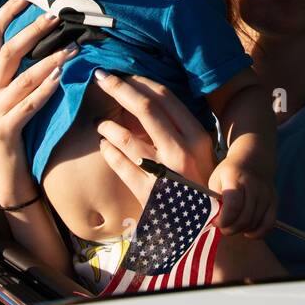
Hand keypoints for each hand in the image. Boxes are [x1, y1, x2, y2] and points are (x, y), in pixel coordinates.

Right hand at [0, 0, 77, 190]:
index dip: (5, 13)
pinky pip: (26, 107)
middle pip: (6, 52)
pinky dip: (43, 92)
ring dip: (48, 62)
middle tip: (55, 16)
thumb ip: (25, 69)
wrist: (7, 171)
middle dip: (31, 31)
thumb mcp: (16, 94)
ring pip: (21, 79)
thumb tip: (49, 38)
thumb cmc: (20, 127)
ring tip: (71, 50)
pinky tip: (59, 79)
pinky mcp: (6, 130)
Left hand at [92, 70, 216, 206]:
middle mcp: (182, 151)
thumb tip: (147, 100)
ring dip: (108, 125)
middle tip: (100, 77)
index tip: (122, 74)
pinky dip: (108, 151)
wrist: (204, 230)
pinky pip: (119, 164)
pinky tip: (104, 146)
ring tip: (101, 123)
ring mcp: (164, 172)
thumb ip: (179, 130)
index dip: (140, 81)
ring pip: (126, 137)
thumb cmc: (200, 186)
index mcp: (198, 137)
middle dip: (119, 88)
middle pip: (145, 108)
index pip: (165, 98)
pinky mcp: (146, 192)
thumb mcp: (200, 154)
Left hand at [206, 154, 277, 238]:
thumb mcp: (216, 180)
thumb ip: (214, 200)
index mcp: (235, 178)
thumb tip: (214, 221)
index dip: (223, 220)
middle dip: (230, 228)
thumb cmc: (230, 173)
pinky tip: (248, 231)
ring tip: (233, 225)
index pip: (233, 206)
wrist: (254, 159)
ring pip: (254, 223)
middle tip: (223, 227)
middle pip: (244, 218)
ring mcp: (266, 194)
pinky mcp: (274, 201)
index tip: (215, 221)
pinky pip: (268, 224)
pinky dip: (258, 233)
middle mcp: (253, 186)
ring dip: (241, 229)